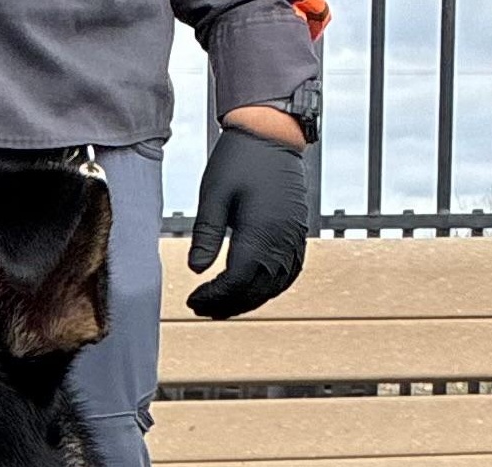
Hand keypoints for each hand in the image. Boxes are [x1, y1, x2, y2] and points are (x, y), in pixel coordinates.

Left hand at [185, 122, 308, 319]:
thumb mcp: (213, 195)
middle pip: (254, 290)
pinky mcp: (298, 232)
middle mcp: (282, 239)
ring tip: (221, 305)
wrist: (272, 132)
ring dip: (247, 301)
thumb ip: (205, 235)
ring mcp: (294, 237)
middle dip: (226, 304)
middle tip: (201, 308)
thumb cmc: (239, 159)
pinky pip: (288, 273)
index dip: (213, 296)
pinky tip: (250, 291)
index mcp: (260, 231)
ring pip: (272, 286)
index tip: (193, 300)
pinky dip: (269, 288)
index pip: (235, 281)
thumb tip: (195, 270)